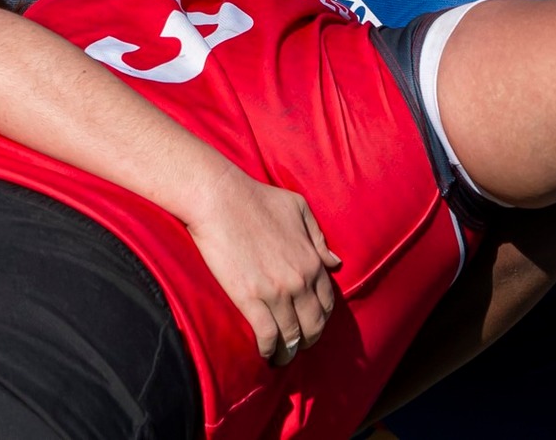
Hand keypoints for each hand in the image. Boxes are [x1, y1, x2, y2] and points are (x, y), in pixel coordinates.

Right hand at [178, 164, 341, 363]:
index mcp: (313, 260)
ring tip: (281, 357)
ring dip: (288, 351)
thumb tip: (335, 263)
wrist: (220, 199)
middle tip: (299, 346)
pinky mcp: (250, 299)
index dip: (321, 319)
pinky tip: (265, 353)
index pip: (327, 303)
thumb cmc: (258, 199)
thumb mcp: (299, 209)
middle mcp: (300, 281)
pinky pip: (267, 335)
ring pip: (292, 336)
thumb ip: (319, 238)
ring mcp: (276, 292)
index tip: (311, 325)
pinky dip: (269, 349)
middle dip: (309, 340)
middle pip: (313, 325)